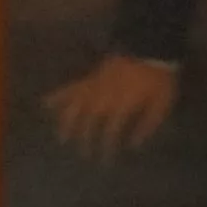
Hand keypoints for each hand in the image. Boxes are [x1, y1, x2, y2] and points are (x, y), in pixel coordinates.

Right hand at [43, 53, 181, 158]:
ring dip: (66, 123)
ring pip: (74, 106)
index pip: (109, 133)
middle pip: (89, 122)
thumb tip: (133, 145)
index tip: (105, 162)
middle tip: (84, 154)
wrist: (151, 44)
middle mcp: (103, 98)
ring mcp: (95, 86)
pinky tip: (45, 103)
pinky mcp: (92, 76)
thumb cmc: (159, 77)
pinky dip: (59, 96)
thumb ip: (147, 125)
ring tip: (60, 137)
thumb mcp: (161, 103)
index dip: (106, 148)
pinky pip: (72, 87)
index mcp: (121, 106)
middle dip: (85, 140)